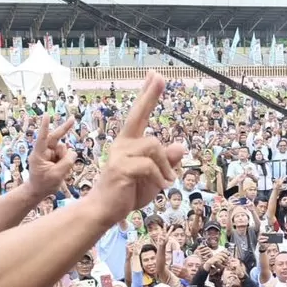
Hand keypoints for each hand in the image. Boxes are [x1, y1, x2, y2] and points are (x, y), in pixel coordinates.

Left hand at [24, 113, 77, 197]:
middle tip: (72, 118)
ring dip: (65, 158)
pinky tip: (61, 169)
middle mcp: (44, 151)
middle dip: (64, 129)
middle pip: (56, 138)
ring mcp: (49, 154)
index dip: (45, 126)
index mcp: (39, 154)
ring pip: (63, 149)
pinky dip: (66, 161)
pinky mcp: (54, 157)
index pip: (42, 138)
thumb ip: (67, 162)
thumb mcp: (57, 175)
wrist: (38, 191)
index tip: (46, 115)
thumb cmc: (44, 184)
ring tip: (60, 170)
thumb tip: (73, 152)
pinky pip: (65, 155)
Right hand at [90, 73, 188, 217]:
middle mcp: (123, 143)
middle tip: (159, 75)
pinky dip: (160, 176)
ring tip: (167, 181)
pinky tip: (160, 186)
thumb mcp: (155, 177)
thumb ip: (167, 161)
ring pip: (154, 146)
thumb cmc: (128, 192)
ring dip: (165, 166)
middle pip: (138, 115)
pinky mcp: (120, 167)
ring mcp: (120, 154)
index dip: (148, 95)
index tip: (155, 75)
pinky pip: (149, 166)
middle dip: (149, 94)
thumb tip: (181, 146)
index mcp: (130, 143)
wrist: (106, 210)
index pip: (140, 114)